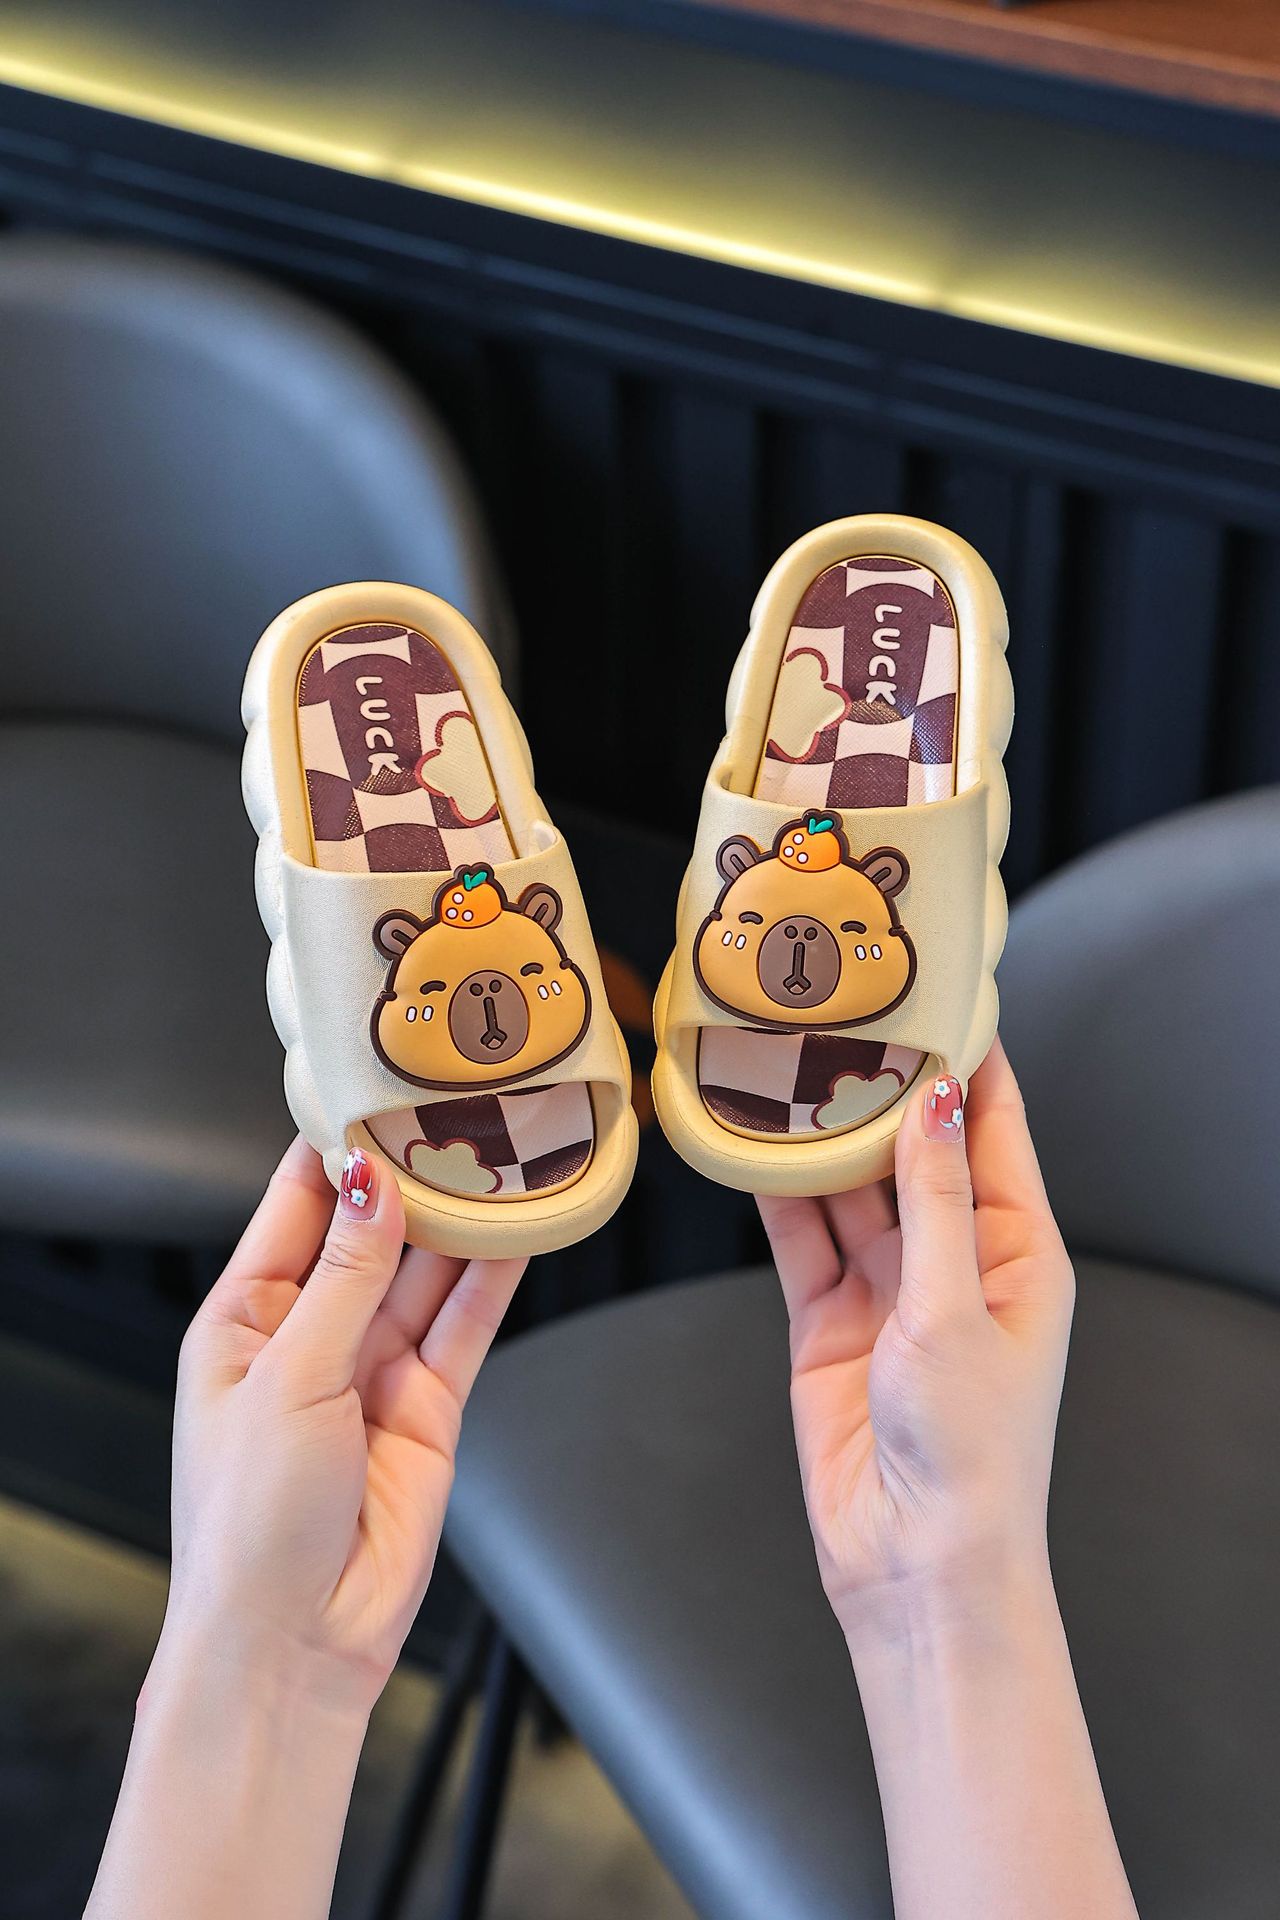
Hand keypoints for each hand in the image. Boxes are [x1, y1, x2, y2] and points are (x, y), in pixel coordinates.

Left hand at [165, 1138, 524, 1714]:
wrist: (295, 1643)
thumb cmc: (249, 1523)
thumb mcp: (289, 1376)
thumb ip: (346, 1275)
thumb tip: (371, 1181)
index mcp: (245, 1318)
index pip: (296, 1205)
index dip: (338, 1147)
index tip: (382, 1088)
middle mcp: (311, 1334)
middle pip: (372, 1231)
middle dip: (414, 1175)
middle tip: (464, 1109)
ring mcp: (374, 1369)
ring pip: (427, 1272)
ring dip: (463, 1220)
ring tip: (508, 1152)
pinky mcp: (430, 1406)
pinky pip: (466, 1326)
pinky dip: (495, 1278)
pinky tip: (522, 1229)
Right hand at [758, 1038, 1073, 1641]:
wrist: (914, 1564)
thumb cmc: (972, 1452)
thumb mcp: (957, 1306)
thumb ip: (932, 1197)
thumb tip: (933, 1096)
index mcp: (1021, 1252)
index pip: (995, 1128)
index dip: (970, 1058)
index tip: (937, 990)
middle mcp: (957, 1261)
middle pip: (914, 1148)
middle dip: (879, 1085)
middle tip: (836, 1012)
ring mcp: (891, 1290)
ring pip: (851, 1187)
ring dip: (823, 1134)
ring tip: (785, 1061)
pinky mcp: (830, 1321)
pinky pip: (803, 1239)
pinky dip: (778, 1194)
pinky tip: (754, 1144)